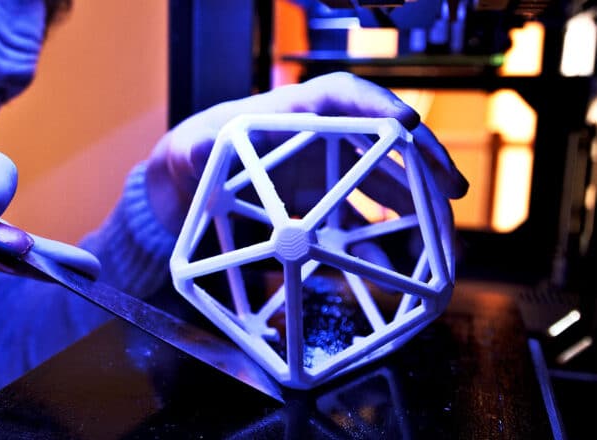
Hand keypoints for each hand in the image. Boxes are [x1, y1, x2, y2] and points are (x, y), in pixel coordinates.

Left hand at [146, 72, 467, 234]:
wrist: (193, 188)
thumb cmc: (197, 154)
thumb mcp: (192, 149)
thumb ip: (197, 148)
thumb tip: (197, 149)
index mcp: (294, 112)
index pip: (344, 96)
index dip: (379, 107)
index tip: (409, 125)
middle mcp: (322, 138)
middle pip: (383, 142)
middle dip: (421, 162)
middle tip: (452, 188)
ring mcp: (328, 172)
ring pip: (385, 184)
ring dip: (416, 207)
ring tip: (441, 235)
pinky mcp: (325, 204)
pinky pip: (362, 222)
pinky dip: (379, 242)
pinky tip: (395, 265)